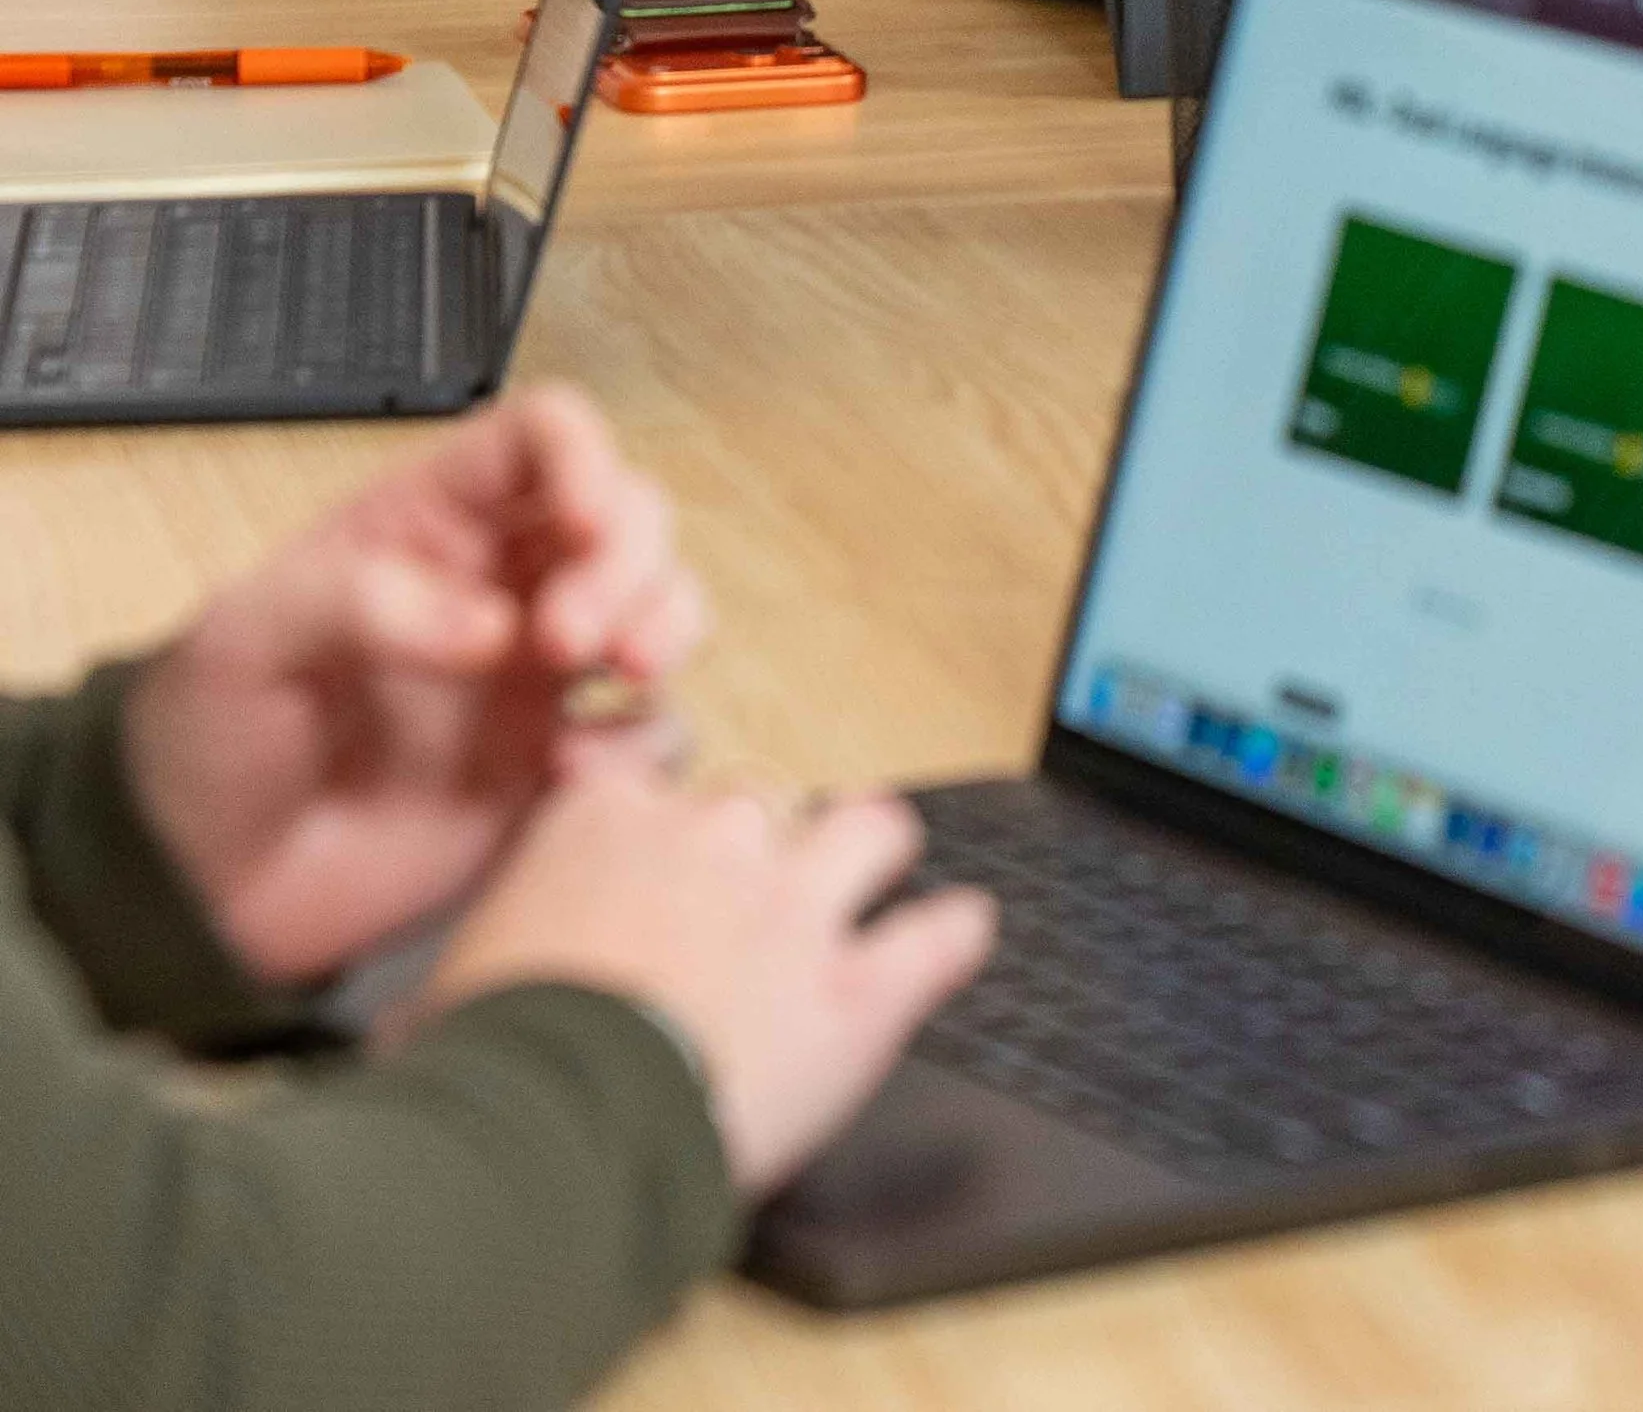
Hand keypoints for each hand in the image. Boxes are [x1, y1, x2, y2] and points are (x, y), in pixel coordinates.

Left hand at [122, 384, 706, 986]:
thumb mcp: (244, 637)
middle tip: (574, 640)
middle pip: (627, 515)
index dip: (582, 459)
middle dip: (629, 563)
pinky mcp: (548, 767)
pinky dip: (641, 745)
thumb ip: (360, 602)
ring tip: (619, 680)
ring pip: (662, 607)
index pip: (542, 437)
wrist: (198, 890)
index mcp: (430, 521)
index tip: (580, 520)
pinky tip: (571, 775)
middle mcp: (502, 584)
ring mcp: (533, 677)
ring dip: (666, 628)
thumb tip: (492, 628)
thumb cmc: (204, 740)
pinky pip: (647, 735)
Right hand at [412, 772, 995, 1194]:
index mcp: (605, 820)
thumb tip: (423, 1016)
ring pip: (871, 827)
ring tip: (883, 868)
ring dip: (876, 851)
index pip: (656, 771)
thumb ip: (479, 959)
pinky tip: (966, 931)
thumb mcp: (450, 985)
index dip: (668, 810)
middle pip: (765, 798)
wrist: (557, 1125)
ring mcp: (794, 904)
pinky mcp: (857, 989)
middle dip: (765, 842)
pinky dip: (956, 934)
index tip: (671, 833)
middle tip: (761, 893)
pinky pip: (937, 936)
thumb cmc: (490, 1062)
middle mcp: (709, 836)